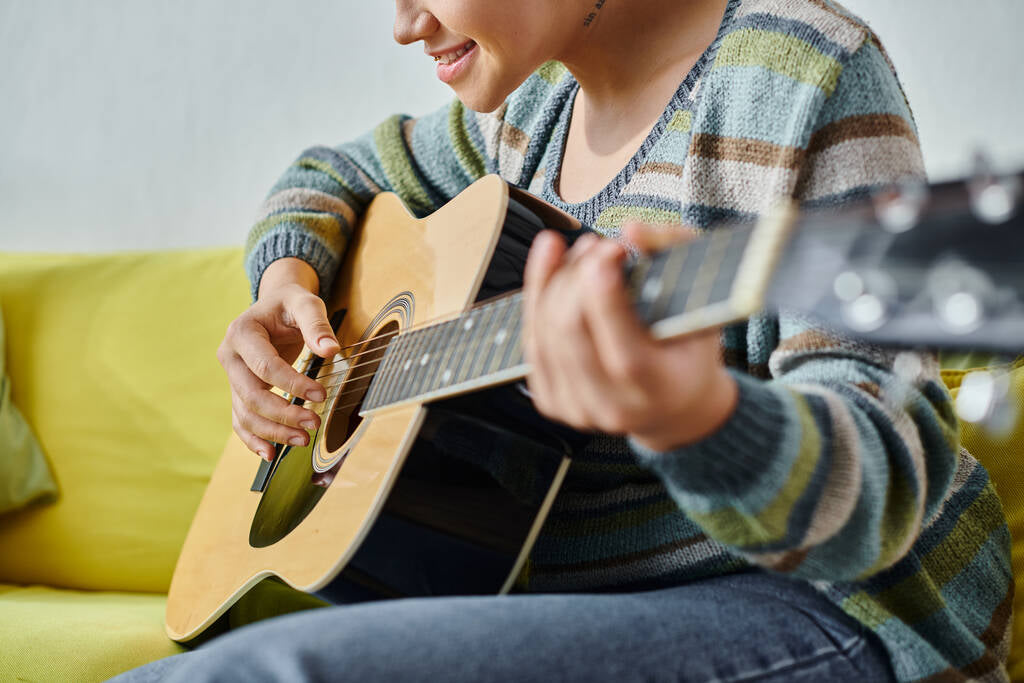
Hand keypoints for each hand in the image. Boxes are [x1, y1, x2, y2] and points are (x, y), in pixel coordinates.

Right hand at [216, 258, 340, 460]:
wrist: (274, 306)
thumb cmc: (290, 304)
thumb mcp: (305, 303)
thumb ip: (317, 324)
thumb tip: (330, 350)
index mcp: (241, 333)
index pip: (265, 367)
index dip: (293, 384)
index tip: (321, 394)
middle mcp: (230, 356)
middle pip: (251, 395)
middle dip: (282, 414)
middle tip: (313, 424)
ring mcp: (231, 376)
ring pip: (245, 413)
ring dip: (272, 431)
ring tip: (302, 440)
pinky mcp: (238, 390)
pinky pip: (240, 420)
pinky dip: (254, 439)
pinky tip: (271, 454)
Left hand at [521, 223, 737, 451]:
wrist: (674, 404)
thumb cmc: (689, 346)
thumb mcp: (705, 301)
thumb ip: (676, 253)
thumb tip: (631, 229)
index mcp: (657, 391)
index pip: (622, 352)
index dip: (605, 297)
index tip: (607, 249)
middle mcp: (613, 408)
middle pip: (571, 331)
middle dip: (576, 276)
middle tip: (598, 244)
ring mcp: (576, 409)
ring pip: (544, 332)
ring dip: (555, 280)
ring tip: (583, 250)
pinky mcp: (550, 400)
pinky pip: (531, 341)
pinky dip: (538, 297)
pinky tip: (550, 264)